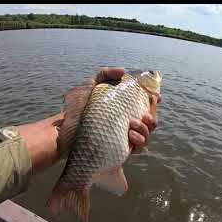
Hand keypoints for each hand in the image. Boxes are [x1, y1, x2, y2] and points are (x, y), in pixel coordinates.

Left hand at [18, 67, 160, 172]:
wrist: (64, 130)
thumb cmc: (77, 107)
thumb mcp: (90, 85)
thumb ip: (105, 73)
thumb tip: (123, 71)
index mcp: (123, 108)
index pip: (145, 104)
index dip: (154, 100)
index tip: (157, 97)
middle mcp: (127, 122)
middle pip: (150, 121)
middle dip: (153, 117)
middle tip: (145, 115)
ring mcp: (125, 137)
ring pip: (147, 135)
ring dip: (145, 130)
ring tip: (132, 125)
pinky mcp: (121, 150)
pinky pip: (139, 148)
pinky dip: (139, 142)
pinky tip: (130, 136)